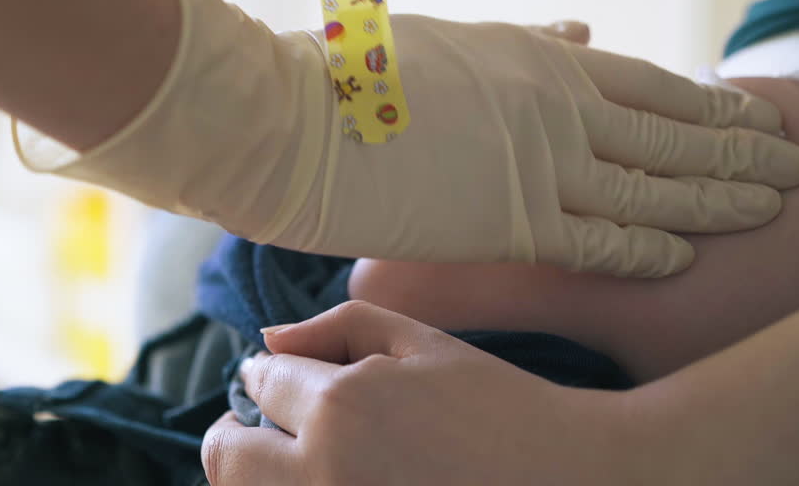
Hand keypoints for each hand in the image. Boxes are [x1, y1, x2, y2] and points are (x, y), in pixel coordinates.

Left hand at [202, 301, 641, 485]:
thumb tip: (266, 341)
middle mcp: (324, 472)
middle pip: (227, 454)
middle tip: (271, 429)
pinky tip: (332, 479)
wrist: (572, 479)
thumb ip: (338, 327)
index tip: (290, 382)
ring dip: (259, 472)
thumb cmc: (500, 405)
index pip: (260, 381)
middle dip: (240, 432)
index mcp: (342, 405)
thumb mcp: (424, 342)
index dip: (271, 377)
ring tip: (300, 460)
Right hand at [264, 13, 798, 274]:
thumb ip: (523, 42)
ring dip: (717, 199)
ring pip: (653, 189)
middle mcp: (555, 107)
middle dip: (739, 150)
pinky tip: (683, 255)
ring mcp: (539, 165)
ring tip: (766, 205)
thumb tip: (580, 28)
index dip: (710, 104)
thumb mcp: (449, 38)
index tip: (750, 115)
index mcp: (537, 56)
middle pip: (673, 134)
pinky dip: (649, 250)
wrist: (294, 121)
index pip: (651, 84)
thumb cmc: (352, 74)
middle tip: (791, 163)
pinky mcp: (508, 222)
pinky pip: (600, 242)